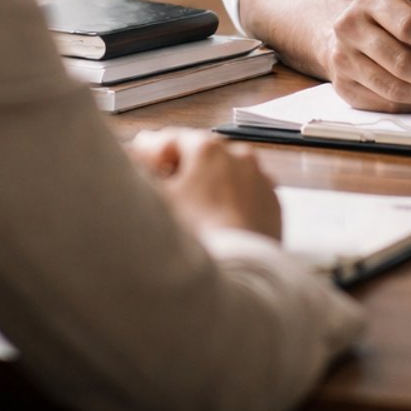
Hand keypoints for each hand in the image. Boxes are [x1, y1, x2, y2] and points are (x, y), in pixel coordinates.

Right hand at [126, 128, 281, 239]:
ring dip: (209, 182)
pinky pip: (246, 193)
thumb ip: (142, 168)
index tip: (141, 159)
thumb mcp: (156, 198)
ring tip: (194, 209)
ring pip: (226, 172)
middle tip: (165, 187)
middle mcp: (238, 154)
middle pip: (201, 154)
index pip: (171, 139)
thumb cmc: (194, 234)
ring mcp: (259, 177)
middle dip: (183, 168)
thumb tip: (138, 151)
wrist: (238, 271)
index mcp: (206, 148)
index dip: (152, 151)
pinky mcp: (272, 202)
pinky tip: (219, 219)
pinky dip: (232, 199)